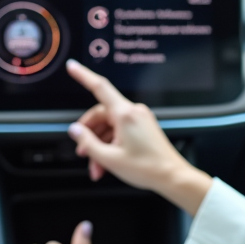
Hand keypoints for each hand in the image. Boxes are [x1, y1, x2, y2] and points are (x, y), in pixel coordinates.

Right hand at [66, 59, 212, 215]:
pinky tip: (107, 163)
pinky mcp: (143, 127)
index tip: (73, 67)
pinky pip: (120, 131)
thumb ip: (88, 142)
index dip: (83, 75)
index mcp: (125, 114)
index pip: (99, 87)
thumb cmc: (147, 168)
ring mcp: (139, 119)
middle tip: (83, 152)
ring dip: (100, 145)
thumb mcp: (110, 158)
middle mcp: (133, 112)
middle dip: (90, 135)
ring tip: (97, 167)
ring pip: (110, 126)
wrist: (171, 176)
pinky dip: (111, 145)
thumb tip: (76, 130)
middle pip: (101, 115)